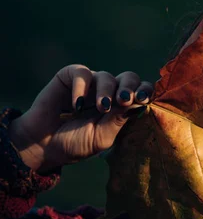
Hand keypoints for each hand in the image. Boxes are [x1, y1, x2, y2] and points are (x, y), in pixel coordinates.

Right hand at [8, 64, 152, 172]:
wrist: (42, 145)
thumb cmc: (75, 143)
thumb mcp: (101, 137)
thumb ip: (119, 120)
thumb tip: (141, 104)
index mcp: (121, 106)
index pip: (141, 92)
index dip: (145, 91)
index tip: (144, 99)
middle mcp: (109, 91)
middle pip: (129, 77)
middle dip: (130, 87)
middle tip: (125, 100)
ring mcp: (90, 83)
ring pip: (106, 76)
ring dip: (106, 91)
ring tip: (101, 108)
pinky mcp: (70, 77)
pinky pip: (82, 73)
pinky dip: (81, 87)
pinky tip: (76, 105)